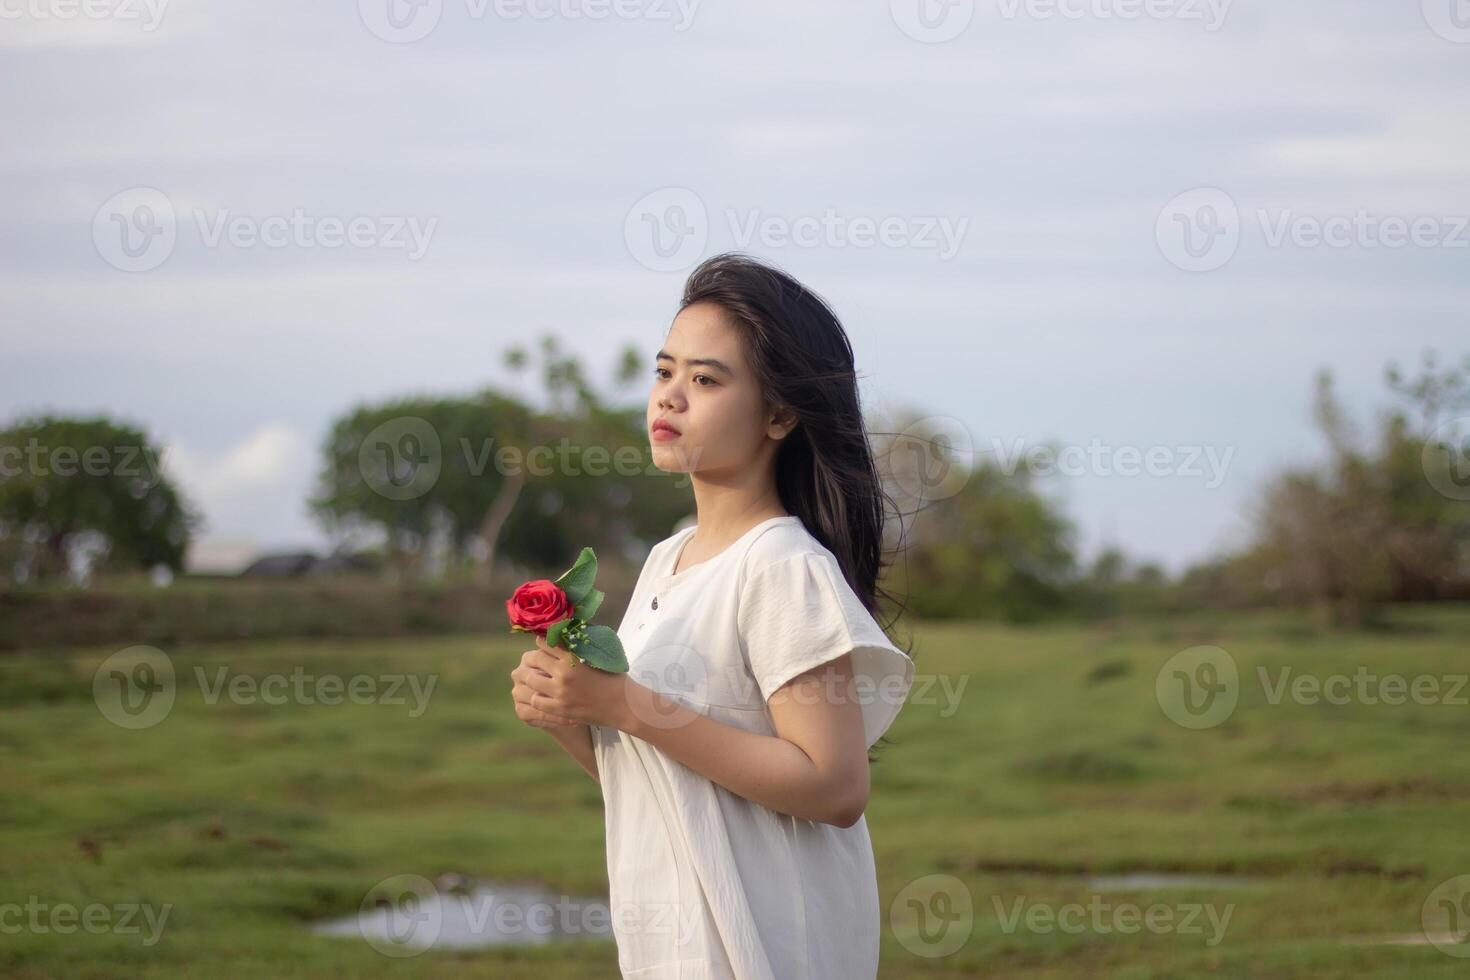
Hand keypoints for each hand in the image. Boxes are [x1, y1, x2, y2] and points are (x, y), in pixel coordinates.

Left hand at [514, 634, 632, 730]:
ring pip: (531, 680)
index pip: (546, 642)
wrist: (624, 705)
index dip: (543, 641)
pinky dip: (537, 696)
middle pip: (534, 659)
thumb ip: (577, 648)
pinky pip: (536, 701)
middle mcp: (564, 674)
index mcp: (573, 658)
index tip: (543, 643)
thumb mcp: (596, 657)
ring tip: (536, 676)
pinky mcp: (560, 710)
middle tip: (535, 659)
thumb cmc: (614, 678)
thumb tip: (561, 637)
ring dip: (532, 677)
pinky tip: (542, 694)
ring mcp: (560, 694)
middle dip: (533, 658)